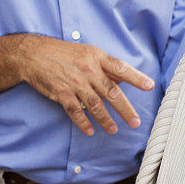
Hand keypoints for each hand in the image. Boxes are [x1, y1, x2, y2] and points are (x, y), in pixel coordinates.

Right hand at [19, 35, 154, 135]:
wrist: (35, 54)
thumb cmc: (66, 53)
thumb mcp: (89, 53)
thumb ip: (107, 67)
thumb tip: (125, 80)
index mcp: (97, 58)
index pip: (121, 68)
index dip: (136, 77)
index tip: (149, 86)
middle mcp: (88, 70)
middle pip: (111, 92)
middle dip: (125, 109)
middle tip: (135, 122)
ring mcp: (75, 82)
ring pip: (95, 104)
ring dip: (106, 119)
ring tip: (114, 129)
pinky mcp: (61, 93)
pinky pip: (74, 111)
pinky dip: (83, 122)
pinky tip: (90, 130)